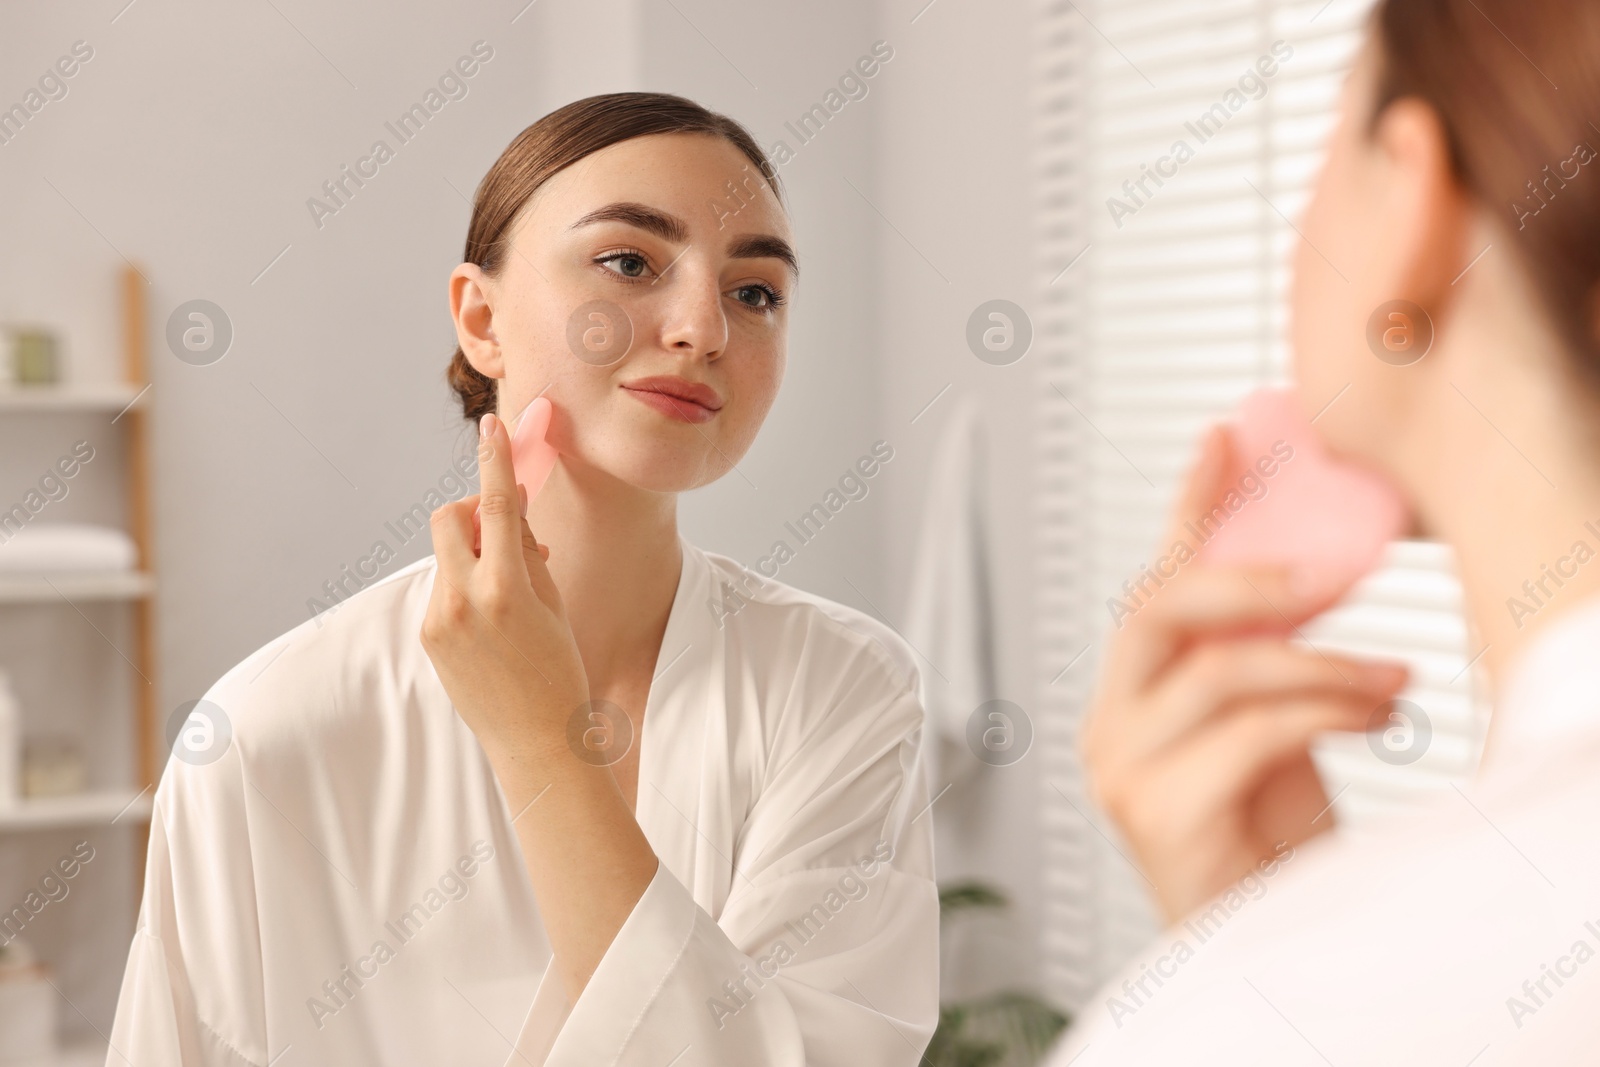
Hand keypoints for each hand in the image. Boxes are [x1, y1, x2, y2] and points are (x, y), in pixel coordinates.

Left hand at [421, 412, 587, 772]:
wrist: (535, 742)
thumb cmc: (559, 673)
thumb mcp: (554, 606)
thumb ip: (528, 556)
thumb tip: (512, 519)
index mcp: (505, 589)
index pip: (498, 505)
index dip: (495, 460)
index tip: (491, 427)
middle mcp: (463, 600)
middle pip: (451, 520)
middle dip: (473, 513)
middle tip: (507, 533)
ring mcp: (438, 620)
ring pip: (448, 556)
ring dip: (475, 556)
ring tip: (512, 596)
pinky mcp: (427, 637)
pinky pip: (444, 589)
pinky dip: (468, 588)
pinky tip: (497, 625)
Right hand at [1081, 425, 1408, 922]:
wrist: (1255, 938)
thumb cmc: (1262, 839)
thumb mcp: (1266, 725)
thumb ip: (1263, 659)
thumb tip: (1311, 573)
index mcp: (1129, 695)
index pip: (1151, 582)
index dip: (1187, 506)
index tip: (1224, 440)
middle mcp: (1108, 722)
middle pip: (1157, 609)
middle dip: (1247, 577)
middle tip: (1325, 574)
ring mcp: (1121, 766)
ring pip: (1219, 670)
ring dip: (1323, 665)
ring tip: (1390, 677)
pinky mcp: (1155, 810)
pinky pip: (1248, 732)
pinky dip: (1324, 715)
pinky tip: (1372, 715)